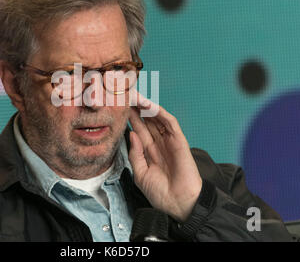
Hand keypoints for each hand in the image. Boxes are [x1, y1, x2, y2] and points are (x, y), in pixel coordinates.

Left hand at [128, 93, 202, 221]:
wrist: (177, 204)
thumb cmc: (160, 192)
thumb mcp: (140, 173)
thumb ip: (135, 153)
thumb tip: (131, 134)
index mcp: (149, 151)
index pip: (138, 129)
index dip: (130, 118)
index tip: (119, 107)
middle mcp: (159, 144)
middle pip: (147, 121)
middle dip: (136, 108)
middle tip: (125, 94)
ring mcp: (169, 141)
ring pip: (157, 119)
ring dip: (147, 107)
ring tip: (135, 96)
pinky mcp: (179, 141)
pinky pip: (170, 124)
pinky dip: (160, 113)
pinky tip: (150, 106)